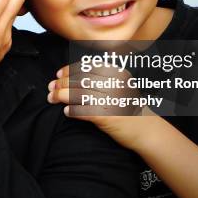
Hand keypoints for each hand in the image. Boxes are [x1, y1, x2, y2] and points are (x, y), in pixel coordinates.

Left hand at [47, 63, 162, 151]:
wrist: (147, 129)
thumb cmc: (129, 107)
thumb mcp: (120, 85)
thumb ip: (102, 77)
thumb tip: (73, 75)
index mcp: (116, 74)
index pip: (87, 67)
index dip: (70, 70)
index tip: (59, 74)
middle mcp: (114, 84)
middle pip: (80, 80)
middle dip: (62, 82)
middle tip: (51, 86)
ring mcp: (111, 100)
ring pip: (79, 94)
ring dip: (62, 96)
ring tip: (52, 98)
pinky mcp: (107, 116)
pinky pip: (84, 111)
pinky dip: (73, 111)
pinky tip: (67, 112)